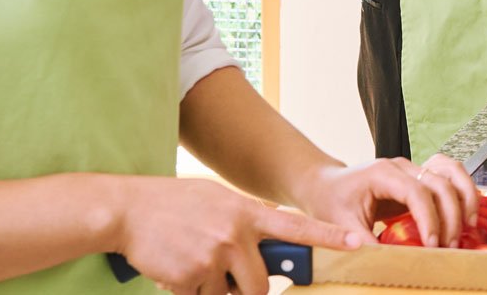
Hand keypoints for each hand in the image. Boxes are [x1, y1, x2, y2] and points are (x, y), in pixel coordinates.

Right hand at [115, 176, 352, 294]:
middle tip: (228, 276)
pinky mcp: (189, 276)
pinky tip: (176, 268)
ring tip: (194, 263)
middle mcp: (236, 234)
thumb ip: (248, 222)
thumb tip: (270, 250)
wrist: (130, 209)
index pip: (297, 227)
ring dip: (214, 291)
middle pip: (261, 284)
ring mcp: (213, 256)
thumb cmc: (178, 203)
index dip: (328, 238)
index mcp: (248, 212)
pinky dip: (189, 291)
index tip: (356, 244)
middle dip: (248, 290)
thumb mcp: (220, 200)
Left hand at [295, 154, 479, 249]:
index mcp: (383, 173)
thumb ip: (364, 242)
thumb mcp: (342, 224)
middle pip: (439, 183)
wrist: (326, 184)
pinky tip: (466, 213)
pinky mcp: (419, 175)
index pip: (416, 191)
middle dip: (450, 215)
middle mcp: (402, 165)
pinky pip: (449, 175)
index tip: (433, 245)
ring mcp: (413, 167)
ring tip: (469, 226)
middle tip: (450, 246)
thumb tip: (389, 263)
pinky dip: (462, 191)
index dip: (429, 218)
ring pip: (451, 173)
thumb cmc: (332, 201)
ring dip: (464, 198)